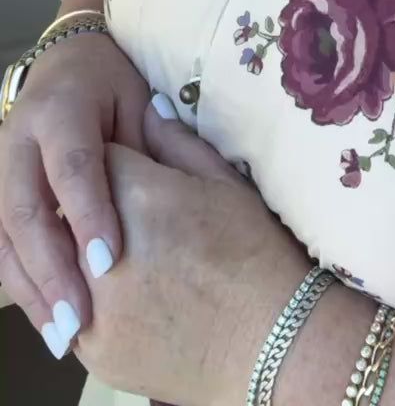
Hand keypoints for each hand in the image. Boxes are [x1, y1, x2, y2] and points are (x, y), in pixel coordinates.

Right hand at [0, 32, 149, 355]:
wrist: (68, 62)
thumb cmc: (114, 85)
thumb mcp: (138, 102)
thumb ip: (147, 147)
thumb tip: (164, 198)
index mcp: (60, 109)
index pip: (72, 166)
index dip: (88, 214)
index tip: (110, 261)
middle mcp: (18, 137)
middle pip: (26, 210)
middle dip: (52, 269)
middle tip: (82, 318)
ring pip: (3, 235)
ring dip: (31, 289)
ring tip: (64, 334)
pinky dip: (22, 285)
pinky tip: (47, 320)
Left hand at [76, 99, 290, 404]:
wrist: (272, 338)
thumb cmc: (255, 251)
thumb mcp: (223, 182)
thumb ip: (175, 141)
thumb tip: (149, 105)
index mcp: (134, 192)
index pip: (98, 159)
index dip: (119, 165)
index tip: (137, 175)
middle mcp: (100, 248)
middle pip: (71, 210)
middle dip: (94, 209)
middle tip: (136, 222)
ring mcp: (92, 305)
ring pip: (63, 264)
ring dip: (83, 255)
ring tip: (130, 261)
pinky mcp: (94, 349)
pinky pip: (71, 314)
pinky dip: (87, 302)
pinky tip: (125, 298)